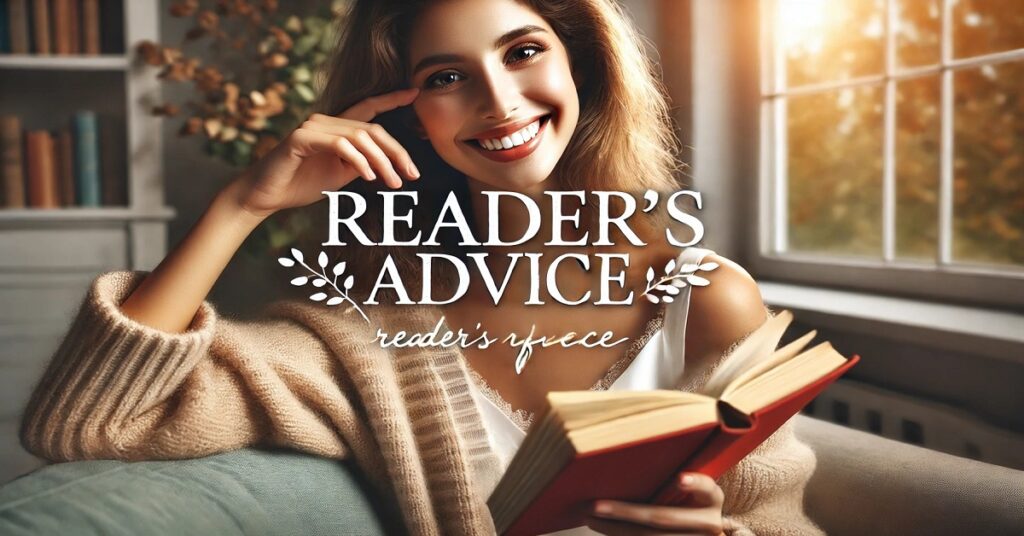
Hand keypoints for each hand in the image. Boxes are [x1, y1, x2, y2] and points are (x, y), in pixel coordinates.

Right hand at [224, 87, 421, 218]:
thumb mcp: (340, 175)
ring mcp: (312, 126)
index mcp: (335, 127)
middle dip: (397, 152)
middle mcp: (324, 120)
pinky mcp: (301, 138)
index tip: (414, 93)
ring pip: (360, 137)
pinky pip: (340, 145)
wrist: (266, 196)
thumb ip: (361, 163)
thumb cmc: (300, 184)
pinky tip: (370, 177)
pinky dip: (359, 161)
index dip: (391, 99)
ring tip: (394, 183)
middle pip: (372, 129)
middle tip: (412, 175)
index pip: (367, 108)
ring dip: (382, 162)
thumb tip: (387, 162)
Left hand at [585, 473, 727, 534]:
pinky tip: (603, 528)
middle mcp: (708, 524)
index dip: (695, 484)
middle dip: (626, 512)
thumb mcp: (695, 493)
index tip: (679, 479)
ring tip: (590, 517)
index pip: (708, 489)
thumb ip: (676, 480)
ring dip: (615, 529)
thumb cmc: (691, 504)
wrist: (702, 534)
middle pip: (664, 517)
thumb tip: (625, 465)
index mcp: (712, 501)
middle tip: (596, 505)